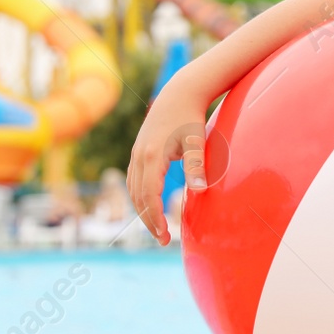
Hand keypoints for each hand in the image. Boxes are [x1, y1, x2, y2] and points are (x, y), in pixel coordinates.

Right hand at [127, 89, 210, 245]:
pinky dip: (140, 197)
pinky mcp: (138, 151)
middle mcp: (139, 156)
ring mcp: (136, 153)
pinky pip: (134, 180)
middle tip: (163, 240)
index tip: (165, 235)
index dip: (155, 218)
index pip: (149, 196)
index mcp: (152, 156)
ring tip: (158, 228)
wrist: (179, 93)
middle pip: (137, 197)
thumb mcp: (196, 141)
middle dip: (148, 220)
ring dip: (142, 211)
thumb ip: (196, 166)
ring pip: (133, 190)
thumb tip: (201, 191)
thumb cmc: (190, 117)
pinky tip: (152, 206)